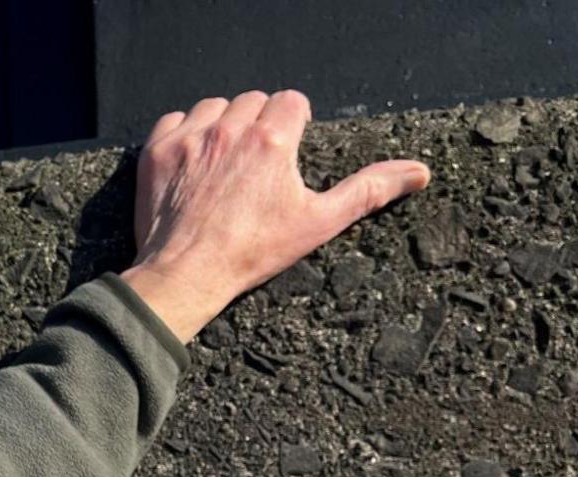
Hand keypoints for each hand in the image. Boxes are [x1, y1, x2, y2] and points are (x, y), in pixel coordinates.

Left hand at [118, 90, 431, 342]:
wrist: (186, 274)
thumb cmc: (253, 252)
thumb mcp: (319, 222)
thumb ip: (368, 190)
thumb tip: (419, 172)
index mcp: (273, 139)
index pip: (291, 100)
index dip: (294, 122)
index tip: (289, 147)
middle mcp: (230, 129)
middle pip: (253, 100)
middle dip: (260, 122)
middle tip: (258, 161)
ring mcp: (190, 138)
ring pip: (214, 106)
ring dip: (223, 123)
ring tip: (226, 160)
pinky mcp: (158, 151)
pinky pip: (174, 120)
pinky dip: (184, 134)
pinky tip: (193, 162)